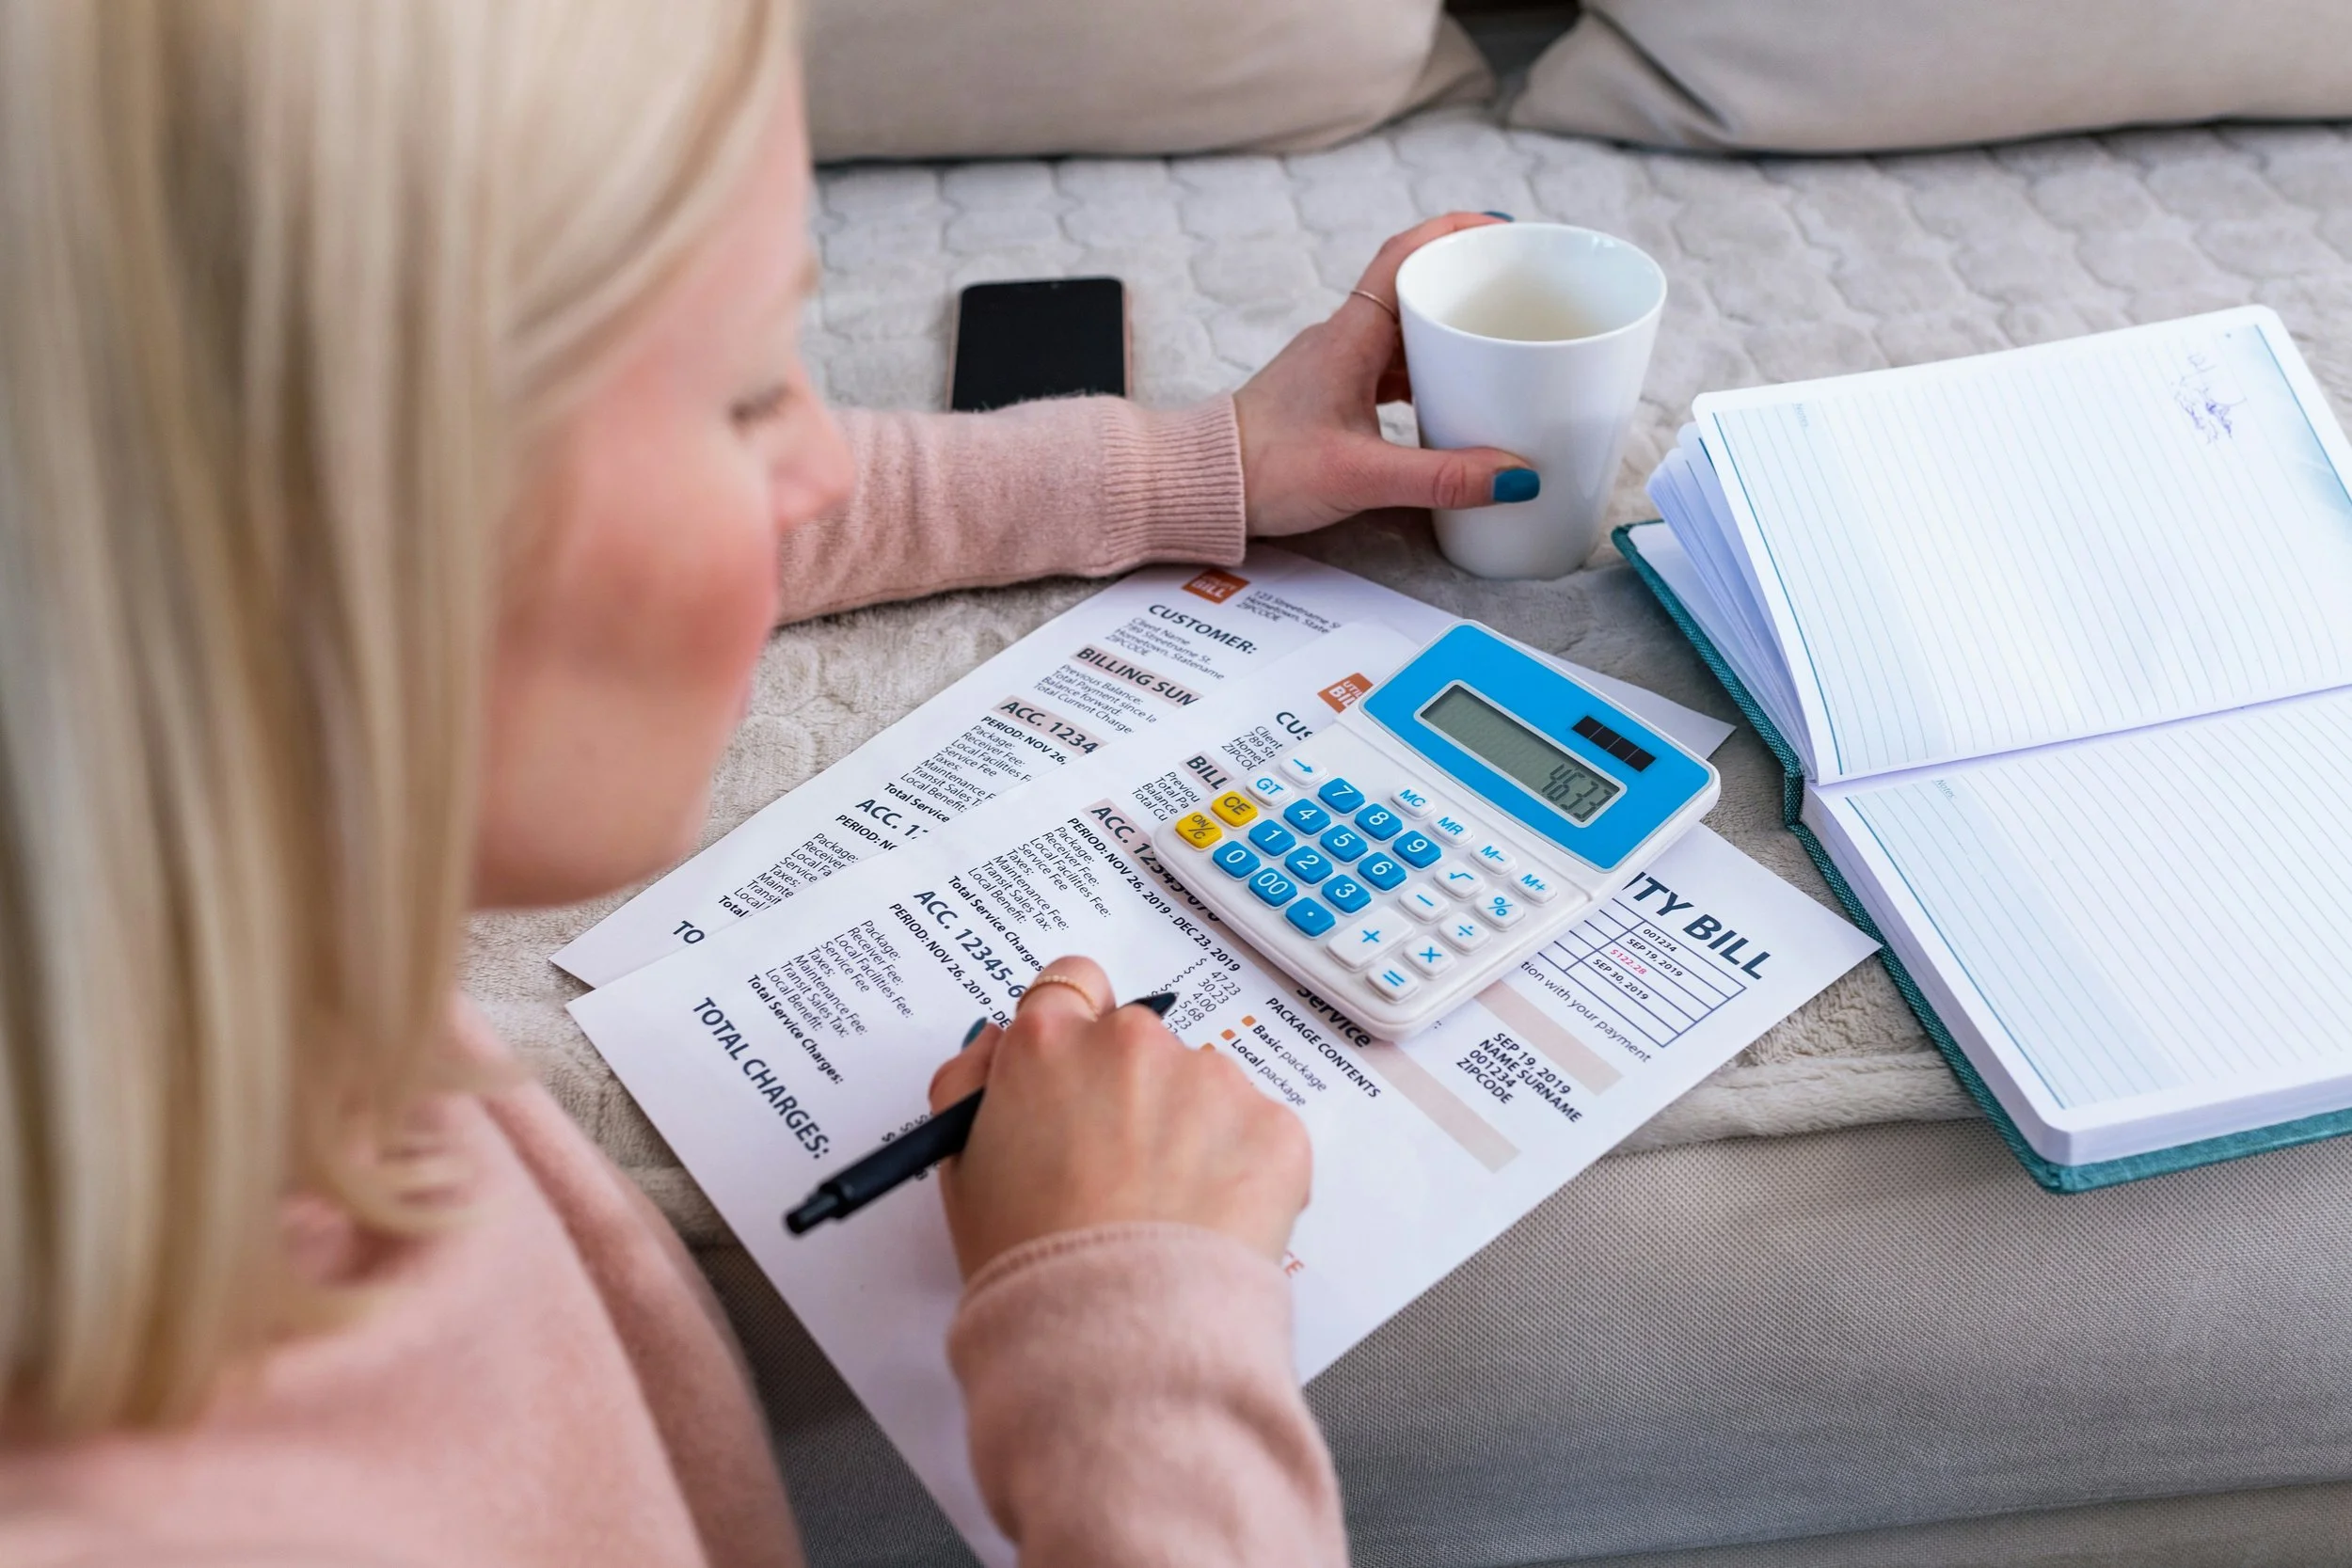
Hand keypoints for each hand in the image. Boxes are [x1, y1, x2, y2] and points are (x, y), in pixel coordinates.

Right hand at [926, 956, 1311, 1278]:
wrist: (1119, 1331)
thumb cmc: (1030, 1262)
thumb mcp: (960, 1169)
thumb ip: (970, 1084)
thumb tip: (997, 1044)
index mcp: (1049, 1043)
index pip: (1071, 984)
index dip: (1075, 1030)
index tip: (1081, 1074)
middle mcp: (1133, 1042)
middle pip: (1139, 1041)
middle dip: (1134, 1090)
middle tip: (1118, 1172)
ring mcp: (1212, 1079)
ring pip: (1204, 1088)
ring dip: (1192, 1130)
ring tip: (1165, 1213)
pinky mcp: (1274, 1126)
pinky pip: (1258, 1134)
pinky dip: (1242, 1172)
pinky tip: (1208, 1225)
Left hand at [1233, 212, 1537, 537]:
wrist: (1200, 487)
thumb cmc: (1263, 470)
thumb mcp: (1363, 476)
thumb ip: (1441, 478)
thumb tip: (1514, 477)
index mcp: (1348, 336)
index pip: (1404, 254)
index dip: (1454, 231)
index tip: (1502, 227)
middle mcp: (1341, 340)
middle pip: (1412, 290)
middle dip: (1465, 285)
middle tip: (1517, 293)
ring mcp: (1333, 366)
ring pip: (1401, 332)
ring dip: (1445, 335)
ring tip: (1495, 348)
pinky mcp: (1328, 396)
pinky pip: (1386, 368)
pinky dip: (1422, 374)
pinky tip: (1447, 400)